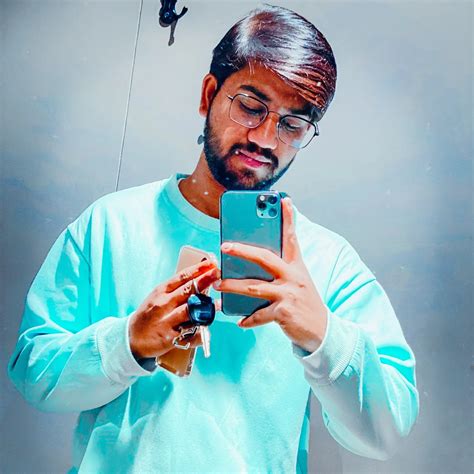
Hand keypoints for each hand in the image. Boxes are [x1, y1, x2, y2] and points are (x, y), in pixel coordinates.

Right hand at [129, 259, 219, 358]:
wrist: (132, 338)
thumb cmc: (150, 314)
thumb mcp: (158, 297)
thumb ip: (177, 289)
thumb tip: (200, 278)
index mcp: (162, 291)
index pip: (182, 276)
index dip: (199, 269)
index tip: (212, 263)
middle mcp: (164, 303)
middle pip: (189, 290)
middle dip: (206, 280)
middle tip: (219, 273)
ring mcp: (167, 320)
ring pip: (191, 310)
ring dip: (206, 307)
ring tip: (216, 304)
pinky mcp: (170, 337)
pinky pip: (190, 334)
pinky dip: (201, 332)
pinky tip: (206, 331)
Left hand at [213, 197, 327, 352]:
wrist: (322, 329)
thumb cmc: (304, 302)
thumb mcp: (297, 281)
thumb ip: (280, 270)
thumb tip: (253, 263)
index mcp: (296, 266)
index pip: (291, 238)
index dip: (288, 218)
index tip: (284, 200)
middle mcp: (292, 277)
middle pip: (264, 258)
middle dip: (242, 251)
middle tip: (224, 246)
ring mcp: (288, 294)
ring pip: (254, 287)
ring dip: (232, 286)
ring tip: (218, 284)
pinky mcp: (284, 312)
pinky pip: (259, 314)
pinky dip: (247, 319)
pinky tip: (238, 320)